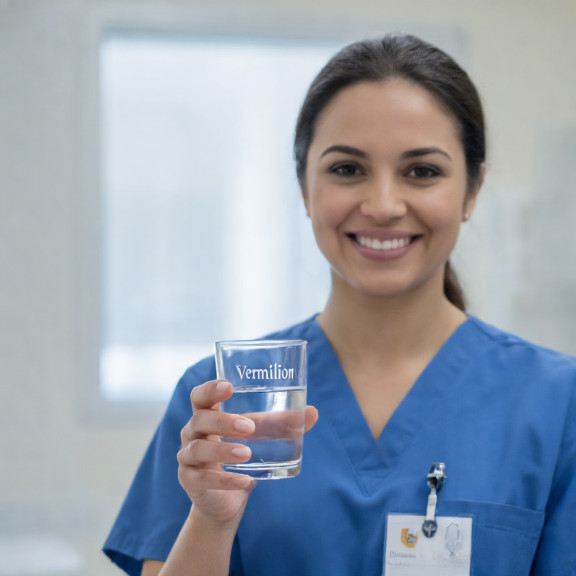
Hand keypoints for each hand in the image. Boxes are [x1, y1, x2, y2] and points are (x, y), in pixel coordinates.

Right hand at [177, 380, 317, 525]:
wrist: (226, 498)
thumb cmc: (241, 454)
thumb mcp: (261, 436)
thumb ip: (283, 424)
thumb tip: (313, 412)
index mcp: (207, 414)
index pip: (199, 396)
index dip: (210, 389)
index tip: (229, 387)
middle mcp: (192, 432)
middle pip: (199, 419)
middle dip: (224, 422)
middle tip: (250, 427)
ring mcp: (188, 457)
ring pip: (198, 449)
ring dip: (223, 450)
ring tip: (247, 453)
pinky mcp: (190, 482)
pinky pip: (203, 479)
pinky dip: (225, 480)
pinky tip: (246, 481)